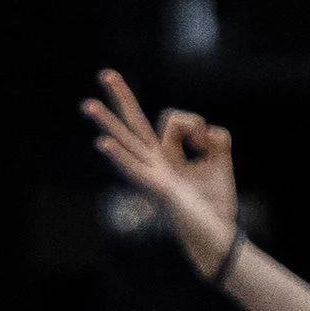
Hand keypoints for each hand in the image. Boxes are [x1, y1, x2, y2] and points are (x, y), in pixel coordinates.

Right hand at [82, 73, 242, 278]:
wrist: (216, 238)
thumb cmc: (216, 205)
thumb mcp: (222, 164)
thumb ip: (217, 140)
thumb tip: (208, 129)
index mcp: (167, 157)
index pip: (170, 121)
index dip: (194, 123)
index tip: (206, 141)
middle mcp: (155, 163)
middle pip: (134, 124)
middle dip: (121, 98)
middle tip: (105, 72)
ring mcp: (152, 176)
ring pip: (127, 142)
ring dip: (106, 123)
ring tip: (87, 105)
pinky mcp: (156, 189)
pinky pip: (133, 168)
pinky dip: (119, 156)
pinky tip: (102, 144)